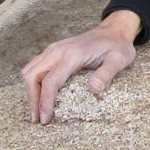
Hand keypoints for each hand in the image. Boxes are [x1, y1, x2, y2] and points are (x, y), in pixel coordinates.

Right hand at [20, 10, 141, 124]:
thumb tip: (92, 90)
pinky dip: (34, 83)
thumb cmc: (117, 46)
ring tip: (37, 111)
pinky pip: (35, 67)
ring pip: (30, 70)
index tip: (45, 119)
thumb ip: (106, 74)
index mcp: (72, 55)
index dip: (45, 102)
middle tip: (38, 119)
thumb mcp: (119, 60)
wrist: (114, 30)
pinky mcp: (54, 51)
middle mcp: (58, 50)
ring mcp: (54, 49)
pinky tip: (41, 96)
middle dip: (32, 99)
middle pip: (32, 75)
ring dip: (30, 91)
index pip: (50, 81)